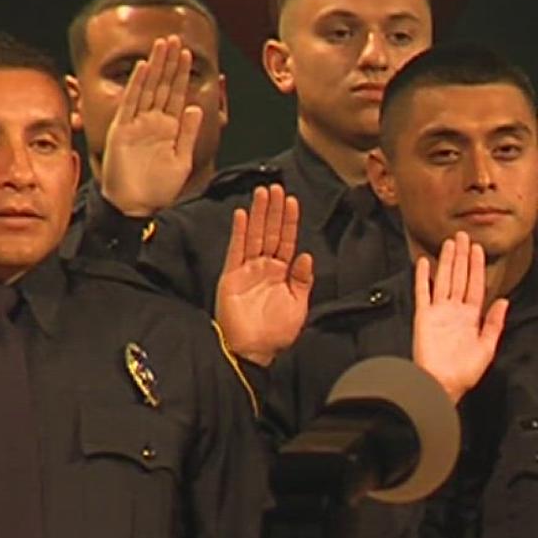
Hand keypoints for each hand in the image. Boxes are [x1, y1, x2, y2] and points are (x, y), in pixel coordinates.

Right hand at [101, 35, 204, 215]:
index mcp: (169, 129)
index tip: (189, 53)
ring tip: (163, 44)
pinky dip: (137, 85)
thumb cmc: (158, 187)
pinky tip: (144, 68)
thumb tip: (195, 108)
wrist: (135, 206)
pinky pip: (131, 103)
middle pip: (163, 86)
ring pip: (148, 88)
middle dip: (169, 62)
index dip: (182, 74)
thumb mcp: (182, 160)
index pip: (177, 94)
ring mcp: (137, 124)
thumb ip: (188, 134)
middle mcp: (153, 122)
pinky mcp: (122, 130)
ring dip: (156, 66)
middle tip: (175, 38)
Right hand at [215, 184, 313, 365]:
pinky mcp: (231, 276)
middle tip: (276, 187)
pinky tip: (243, 215)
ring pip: (254, 236)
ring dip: (259, 214)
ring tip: (263, 192)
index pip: (287, 241)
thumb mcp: (298, 305)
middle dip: (273, 210)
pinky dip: (240, 232)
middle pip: (270, 232)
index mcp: (282, 273)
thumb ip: (302, 280)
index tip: (292, 201)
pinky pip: (236, 250)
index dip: (290, 221)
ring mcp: (247, 270)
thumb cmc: (276, 332)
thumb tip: (307, 255)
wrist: (254, 351)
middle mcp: (264, 267)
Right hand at [413, 232, 508, 403]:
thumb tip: (504, 301)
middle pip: (459, 277)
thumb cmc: (464, 372)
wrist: (442, 384)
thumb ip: (495, 323)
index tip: (478, 249)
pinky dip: (423, 277)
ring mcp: (438, 312)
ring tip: (450, 243)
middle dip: (462, 257)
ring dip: (447, 261)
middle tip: (463, 236)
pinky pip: (423, 292)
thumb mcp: (487, 347)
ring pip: (444, 280)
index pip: (475, 285)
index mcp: (471, 318)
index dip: (477, 267)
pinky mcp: (424, 317)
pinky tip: (425, 262)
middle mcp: (454, 311)